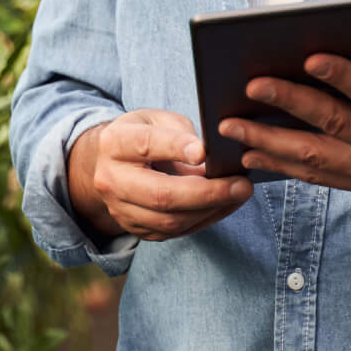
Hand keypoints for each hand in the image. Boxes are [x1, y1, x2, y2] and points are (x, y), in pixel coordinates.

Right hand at [69, 109, 253, 242]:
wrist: (109, 164)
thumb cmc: (141, 134)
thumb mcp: (155, 119)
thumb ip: (180, 132)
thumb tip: (210, 155)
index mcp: (115, 143)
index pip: (146, 145)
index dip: (176, 148)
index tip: (204, 152)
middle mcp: (112, 180)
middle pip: (161, 195)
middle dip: (207, 193)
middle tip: (241, 185)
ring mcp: (121, 210)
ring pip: (170, 221)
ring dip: (211, 210)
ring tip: (239, 194)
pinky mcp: (136, 229)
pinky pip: (174, 232)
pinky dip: (204, 220)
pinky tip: (224, 205)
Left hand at [218, 23, 350, 217]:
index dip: (343, 77)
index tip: (310, 57)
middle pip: (331, 126)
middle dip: (287, 105)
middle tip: (249, 86)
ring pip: (315, 158)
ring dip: (270, 144)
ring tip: (232, 130)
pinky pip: (322, 177)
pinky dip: (286, 167)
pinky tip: (255, 158)